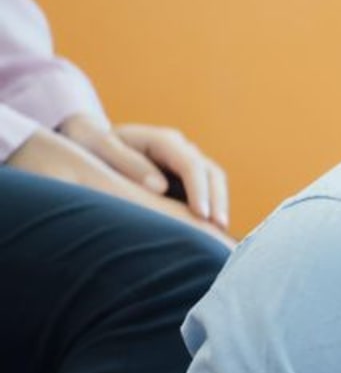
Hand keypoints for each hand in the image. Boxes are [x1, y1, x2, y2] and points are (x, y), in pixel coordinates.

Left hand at [7, 129, 234, 245]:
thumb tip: (160, 188)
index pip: (191, 164)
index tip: (202, 215)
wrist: (90, 139)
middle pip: (211, 172)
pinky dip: (210, 207)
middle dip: (217, 200)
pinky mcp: (183, 176)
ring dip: (219, 205)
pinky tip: (208, 230)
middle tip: (218, 228)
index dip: (199, 190)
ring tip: (218, 234)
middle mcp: (180, 148)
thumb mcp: (102, 149)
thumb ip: (129, 164)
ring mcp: (184, 161)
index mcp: (162, 140)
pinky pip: (205, 190)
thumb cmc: (92, 145)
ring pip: (214, 181)